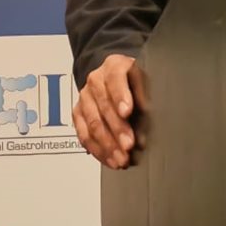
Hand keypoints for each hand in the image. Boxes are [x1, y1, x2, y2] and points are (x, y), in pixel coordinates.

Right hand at [73, 53, 139, 168]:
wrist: (113, 75)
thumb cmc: (134, 79)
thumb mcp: (144, 79)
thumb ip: (145, 94)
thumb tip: (148, 116)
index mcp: (114, 65)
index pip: (116, 79)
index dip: (121, 96)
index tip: (128, 112)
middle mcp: (96, 80)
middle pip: (104, 106)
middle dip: (117, 129)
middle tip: (129, 145)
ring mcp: (84, 97)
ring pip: (93, 124)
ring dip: (108, 145)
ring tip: (122, 159)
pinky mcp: (77, 114)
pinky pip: (84, 135)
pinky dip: (98, 151)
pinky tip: (110, 160)